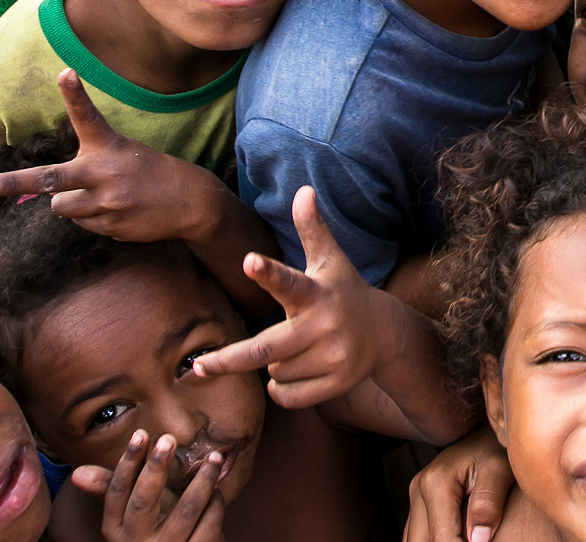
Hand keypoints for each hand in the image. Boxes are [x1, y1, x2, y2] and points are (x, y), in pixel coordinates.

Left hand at [0, 69, 228, 241]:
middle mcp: (104, 172)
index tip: (65, 73)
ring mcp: (107, 202)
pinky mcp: (111, 225)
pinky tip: (119, 210)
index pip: (87, 117)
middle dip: (12, 183)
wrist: (189, 201)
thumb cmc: (146, 172)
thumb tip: (47, 200)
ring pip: (61, 207)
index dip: (74, 95)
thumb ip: (84, 167)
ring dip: (71, 204)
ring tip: (103, 196)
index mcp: (107, 146)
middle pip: (50, 179)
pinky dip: (94, 218)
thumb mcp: (120, 154)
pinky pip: (83, 225)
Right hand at [73, 430, 224, 540]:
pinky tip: (217, 493)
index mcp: (115, 530)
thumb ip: (110, 489)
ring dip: (202, 481)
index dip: (127, 463)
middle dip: (155, 469)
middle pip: (143, 503)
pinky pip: (209, 527)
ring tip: (214, 458)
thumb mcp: (131, 511)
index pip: (116, 494)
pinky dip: (215, 506)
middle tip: (168, 439)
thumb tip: (77, 473)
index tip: (141, 434)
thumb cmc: (153, 529)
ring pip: (185, 512)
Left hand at [193, 186, 384, 408]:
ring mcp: (333, 358)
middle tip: (200, 366)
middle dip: (231, 359)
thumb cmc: (343, 291)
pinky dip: (282, 387)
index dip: (268, 273)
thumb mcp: (329, 259)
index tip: (248, 260)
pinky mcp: (336, 383)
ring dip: (273, 364)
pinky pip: (289, 396)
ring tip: (295, 347)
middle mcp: (325, 326)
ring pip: (276, 372)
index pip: (289, 282)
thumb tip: (303, 190)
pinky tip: (294, 372)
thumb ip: (312, 229)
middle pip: (266, 349)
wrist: (385, 334)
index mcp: (317, 293)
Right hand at [403, 426, 511, 541]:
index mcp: (435, 482)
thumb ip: (488, 501)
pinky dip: (432, 541)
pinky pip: (418, 535)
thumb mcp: (499, 469)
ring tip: (466, 540)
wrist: (485, 433)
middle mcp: (418, 489)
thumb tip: (478, 539)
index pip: (442, 539)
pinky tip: (457, 538)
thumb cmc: (495, 448)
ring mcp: (416, 497)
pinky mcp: (419, 504)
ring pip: (415, 541)